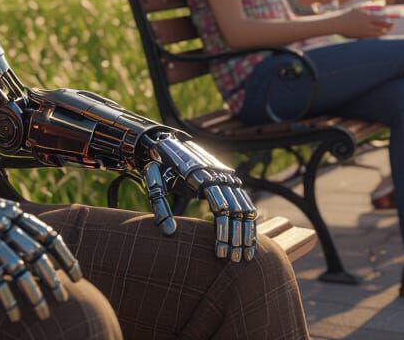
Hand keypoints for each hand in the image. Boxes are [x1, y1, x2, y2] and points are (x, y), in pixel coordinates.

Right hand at [0, 180, 80, 321]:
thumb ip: (8, 222)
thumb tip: (32, 242)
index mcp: (10, 212)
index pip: (47, 235)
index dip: (65, 257)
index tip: (76, 277)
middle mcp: (1, 222)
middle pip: (36, 254)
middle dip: (52, 280)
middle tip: (62, 300)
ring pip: (18, 269)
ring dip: (33, 294)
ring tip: (42, 314)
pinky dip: (7, 298)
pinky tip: (14, 314)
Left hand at [142, 136, 256, 261]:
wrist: (167, 142)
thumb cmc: (159, 164)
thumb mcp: (153, 179)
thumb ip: (159, 205)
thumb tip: (170, 233)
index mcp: (200, 174)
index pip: (219, 206)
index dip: (221, 231)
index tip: (219, 253)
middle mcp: (218, 174)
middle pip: (235, 210)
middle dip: (235, 237)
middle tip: (233, 261)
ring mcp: (226, 176)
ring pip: (244, 207)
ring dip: (246, 232)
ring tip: (244, 257)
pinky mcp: (228, 180)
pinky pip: (244, 202)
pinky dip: (249, 222)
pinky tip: (250, 241)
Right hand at [332, 7, 392, 37]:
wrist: (338, 24)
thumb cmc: (348, 13)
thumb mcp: (359, 7)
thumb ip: (370, 5)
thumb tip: (381, 3)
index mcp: (368, 18)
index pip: (383, 20)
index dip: (390, 20)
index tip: (394, 19)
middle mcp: (368, 27)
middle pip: (383, 29)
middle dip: (390, 27)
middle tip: (393, 25)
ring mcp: (365, 33)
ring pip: (379, 35)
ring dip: (384, 32)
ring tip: (387, 29)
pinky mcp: (362, 38)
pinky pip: (373, 37)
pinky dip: (377, 34)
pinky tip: (378, 31)